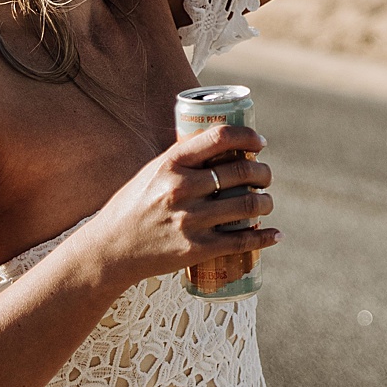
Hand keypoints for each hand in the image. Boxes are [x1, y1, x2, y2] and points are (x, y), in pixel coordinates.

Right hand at [84, 122, 277, 289]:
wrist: (110, 250)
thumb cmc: (133, 206)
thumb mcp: (153, 172)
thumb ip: (183, 160)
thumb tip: (222, 144)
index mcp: (171, 163)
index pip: (220, 136)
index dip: (248, 135)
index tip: (260, 142)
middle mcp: (182, 188)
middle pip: (241, 171)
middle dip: (263, 172)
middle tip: (265, 176)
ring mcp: (190, 220)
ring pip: (248, 205)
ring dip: (266, 202)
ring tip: (266, 202)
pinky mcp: (195, 250)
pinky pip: (241, 242)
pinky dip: (264, 238)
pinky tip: (275, 235)